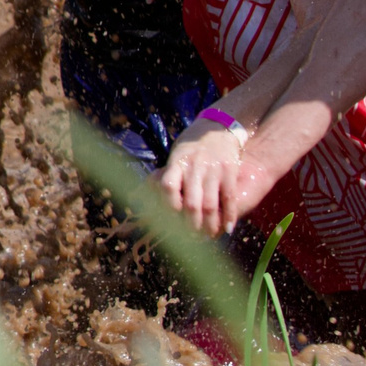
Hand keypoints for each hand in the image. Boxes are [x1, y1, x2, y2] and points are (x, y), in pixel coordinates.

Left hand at [159, 116, 280, 234]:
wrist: (218, 128)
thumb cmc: (190, 148)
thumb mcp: (174, 157)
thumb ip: (162, 177)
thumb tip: (136, 196)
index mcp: (176, 163)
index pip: (168, 187)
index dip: (169, 207)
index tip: (171, 221)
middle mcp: (194, 167)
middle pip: (192, 203)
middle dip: (191, 225)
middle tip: (192, 237)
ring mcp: (213, 169)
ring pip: (211, 205)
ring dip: (209, 225)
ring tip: (208, 236)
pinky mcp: (229, 171)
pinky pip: (229, 198)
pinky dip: (229, 216)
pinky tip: (227, 228)